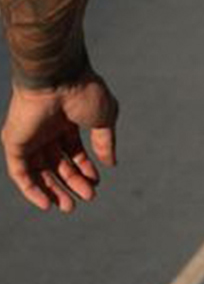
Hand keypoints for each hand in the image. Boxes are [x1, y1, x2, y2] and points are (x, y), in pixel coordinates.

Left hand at [0, 67, 117, 212]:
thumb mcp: (104, 118)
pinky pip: (20, 173)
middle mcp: (45, 129)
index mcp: (65, 120)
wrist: (57, 77)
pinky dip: (32, 189)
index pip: (73, 151)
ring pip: (39, 171)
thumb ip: (106, 141)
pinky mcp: (14, 142)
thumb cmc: (82, 91)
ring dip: (54, 190)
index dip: (84, 168)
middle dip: (72, 182)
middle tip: (87, 198)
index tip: (96, 181)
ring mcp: (28, 136)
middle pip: (57, 164)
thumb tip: (110, 164)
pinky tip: (47, 203)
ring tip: (69, 206)